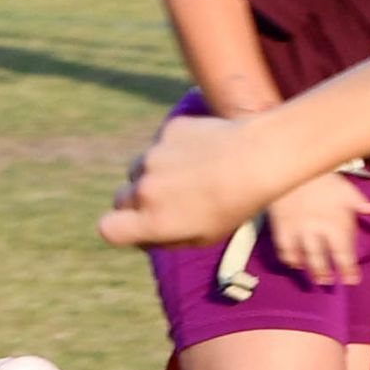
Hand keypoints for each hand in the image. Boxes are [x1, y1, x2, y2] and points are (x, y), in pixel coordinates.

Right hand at [102, 113, 267, 252]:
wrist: (260, 158)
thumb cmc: (238, 205)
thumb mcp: (205, 236)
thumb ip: (166, 237)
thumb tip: (142, 234)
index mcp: (152, 220)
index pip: (108, 228)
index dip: (121, 228)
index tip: (139, 225)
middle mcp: (145, 189)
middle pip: (122, 199)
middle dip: (138, 202)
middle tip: (172, 201)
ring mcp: (152, 157)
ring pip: (139, 169)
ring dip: (155, 174)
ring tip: (194, 176)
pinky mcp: (166, 132)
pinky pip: (162, 145)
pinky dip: (175, 149)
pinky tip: (206, 153)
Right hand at [262, 170, 369, 285]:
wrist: (293, 168)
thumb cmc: (325, 181)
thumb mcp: (347, 190)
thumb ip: (361, 203)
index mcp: (335, 223)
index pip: (343, 252)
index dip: (348, 269)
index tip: (352, 281)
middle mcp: (316, 230)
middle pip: (322, 258)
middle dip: (326, 273)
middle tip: (330, 284)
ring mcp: (297, 229)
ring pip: (303, 256)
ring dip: (309, 270)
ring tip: (314, 280)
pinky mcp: (281, 227)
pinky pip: (284, 248)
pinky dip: (289, 258)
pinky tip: (294, 263)